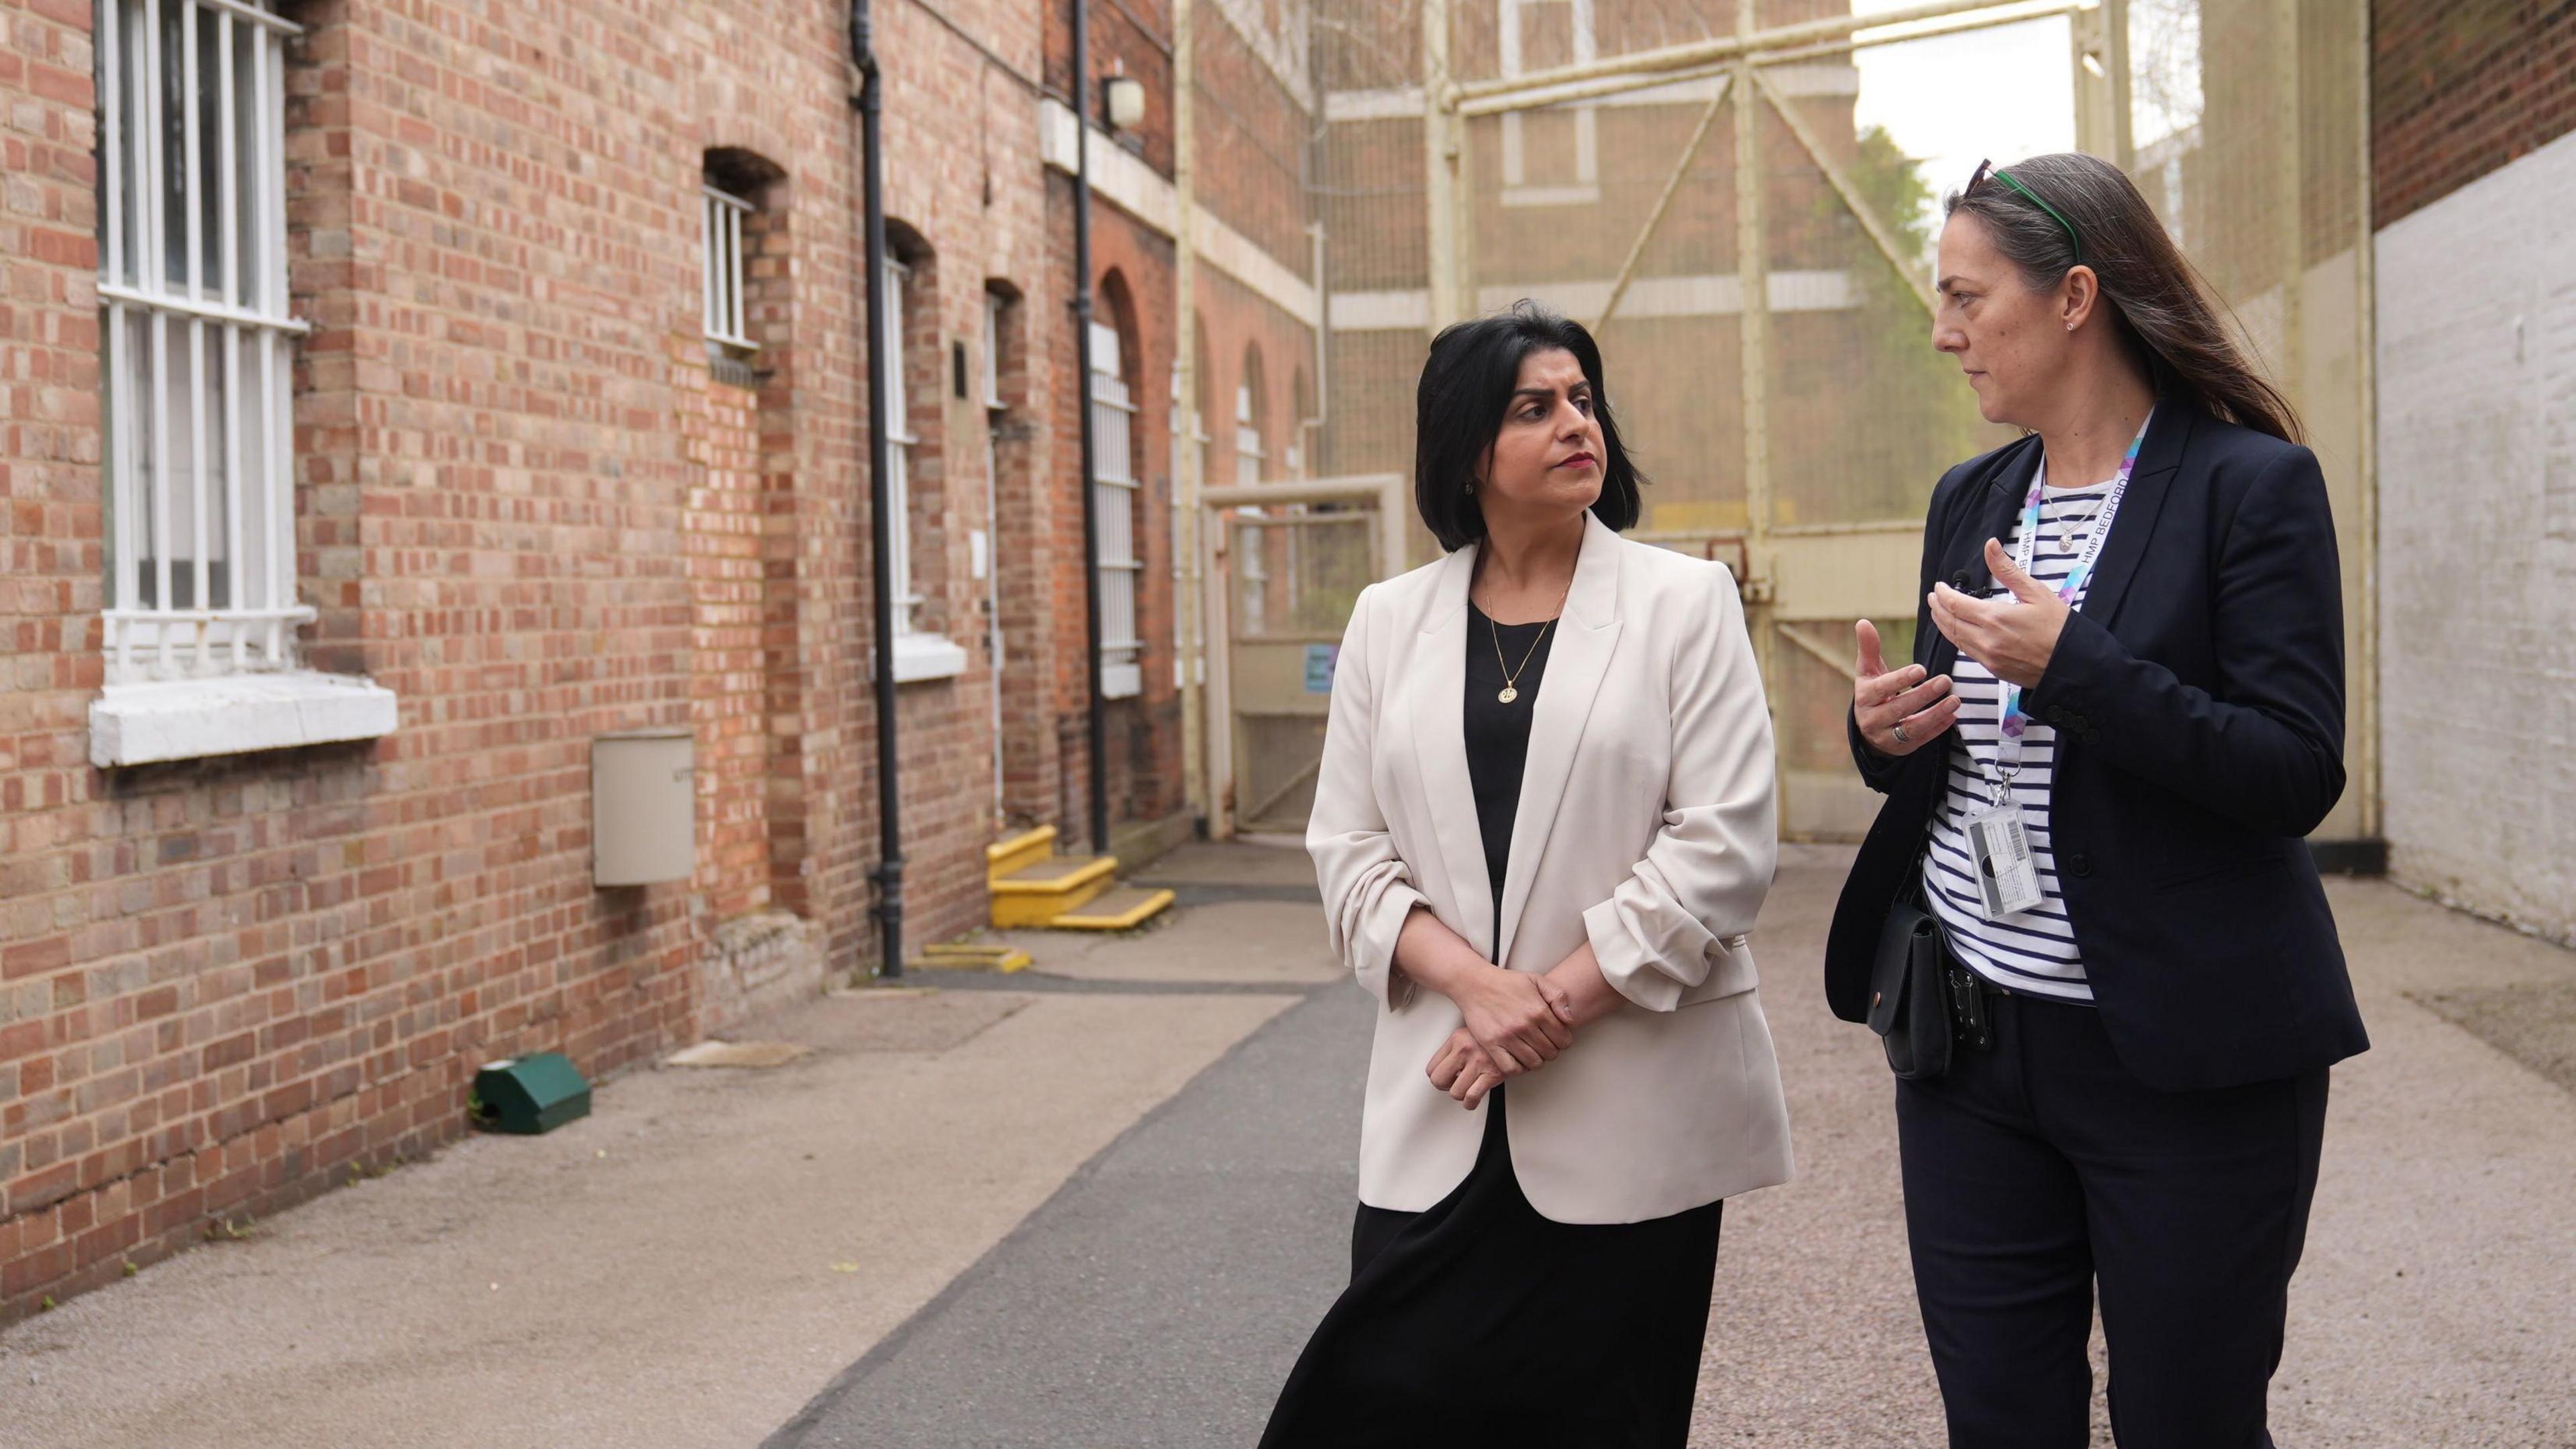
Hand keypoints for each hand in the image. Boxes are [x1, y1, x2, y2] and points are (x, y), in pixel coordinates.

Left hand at [1427, 1028, 1507, 1108]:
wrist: (1519, 1035)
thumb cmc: (1496, 1035)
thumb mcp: (1470, 1032)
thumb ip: (1455, 1047)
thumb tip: (1444, 1066)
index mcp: (1456, 1039)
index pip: (1432, 1067)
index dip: (1437, 1076)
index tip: (1445, 1078)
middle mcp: (1464, 1049)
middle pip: (1438, 1080)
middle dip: (1445, 1087)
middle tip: (1453, 1085)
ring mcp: (1477, 1062)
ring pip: (1455, 1092)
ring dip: (1460, 1095)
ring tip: (1467, 1090)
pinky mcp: (1492, 1074)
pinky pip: (1472, 1096)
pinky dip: (1470, 1103)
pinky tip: (1473, 1100)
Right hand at [1448, 966, 1576, 1083]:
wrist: (1476, 983)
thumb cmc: (1506, 982)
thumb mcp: (1537, 980)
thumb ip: (1558, 996)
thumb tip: (1569, 1019)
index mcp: (1538, 1010)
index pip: (1563, 1039)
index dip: (1564, 1041)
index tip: (1558, 1039)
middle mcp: (1524, 1025)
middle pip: (1550, 1053)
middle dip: (1552, 1051)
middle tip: (1545, 1046)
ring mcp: (1507, 1036)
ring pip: (1534, 1062)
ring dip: (1537, 1061)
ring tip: (1533, 1053)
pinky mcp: (1491, 1044)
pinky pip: (1510, 1067)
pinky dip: (1518, 1069)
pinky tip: (1519, 1060)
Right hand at [1853, 619, 1956, 756]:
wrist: (1869, 727)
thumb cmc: (1873, 691)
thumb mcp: (1869, 671)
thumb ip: (1869, 648)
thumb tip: (1863, 622)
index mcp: (1864, 696)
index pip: (1882, 689)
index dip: (1901, 679)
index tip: (1921, 669)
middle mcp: (1872, 719)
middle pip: (1899, 708)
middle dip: (1923, 695)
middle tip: (1946, 680)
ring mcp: (1887, 736)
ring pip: (1912, 727)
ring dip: (1935, 714)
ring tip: (1955, 700)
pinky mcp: (1901, 747)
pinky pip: (1921, 739)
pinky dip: (1938, 728)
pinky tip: (1953, 716)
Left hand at [1927, 539, 2068, 688]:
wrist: (2073, 664)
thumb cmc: (2059, 627)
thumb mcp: (2035, 592)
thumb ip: (2007, 570)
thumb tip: (1990, 545)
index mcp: (1995, 618)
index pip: (1956, 604)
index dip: (1943, 594)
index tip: (1939, 586)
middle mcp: (1986, 639)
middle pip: (1950, 621)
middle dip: (1938, 607)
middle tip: (1934, 597)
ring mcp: (1988, 657)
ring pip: (1955, 638)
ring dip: (1943, 623)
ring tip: (1938, 611)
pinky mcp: (1993, 668)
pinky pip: (1966, 651)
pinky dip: (1956, 637)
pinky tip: (1956, 630)